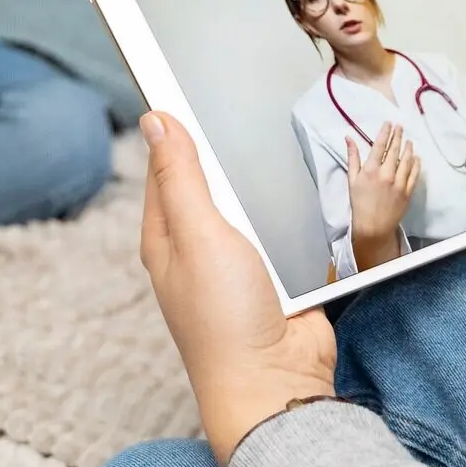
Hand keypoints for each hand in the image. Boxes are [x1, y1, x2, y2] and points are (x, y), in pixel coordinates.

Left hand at [139, 112, 335, 466]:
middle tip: (247, 103)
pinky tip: (308, 195)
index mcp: (166, 237)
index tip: (186, 81)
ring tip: (281, 142)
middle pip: (212, 182)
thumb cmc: (227, 320)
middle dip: (228, 150)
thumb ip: (182, 177)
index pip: (165, 165)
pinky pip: (285, 231)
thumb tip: (156, 120)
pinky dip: (294, 216)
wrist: (278, 386)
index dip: (174, 126)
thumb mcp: (200, 235)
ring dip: (266, 184)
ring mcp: (239, 265)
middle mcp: (199, 250)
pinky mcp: (277, 277)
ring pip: (253, 204)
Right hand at [348, 124, 419, 272]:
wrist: (372, 227)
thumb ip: (352, 157)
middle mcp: (386, 174)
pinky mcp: (407, 192)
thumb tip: (349, 137)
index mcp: (371, 170)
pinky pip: (414, 174)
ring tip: (409, 141)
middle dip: (398, 136)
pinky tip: (417, 158)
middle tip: (401, 127)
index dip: (386, 132)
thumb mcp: (352, 179)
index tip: (389, 124)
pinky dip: (416, 164)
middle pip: (395, 150)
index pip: (380, 145)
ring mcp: (399, 183)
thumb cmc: (359, 203)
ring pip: (407, 160)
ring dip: (408, 148)